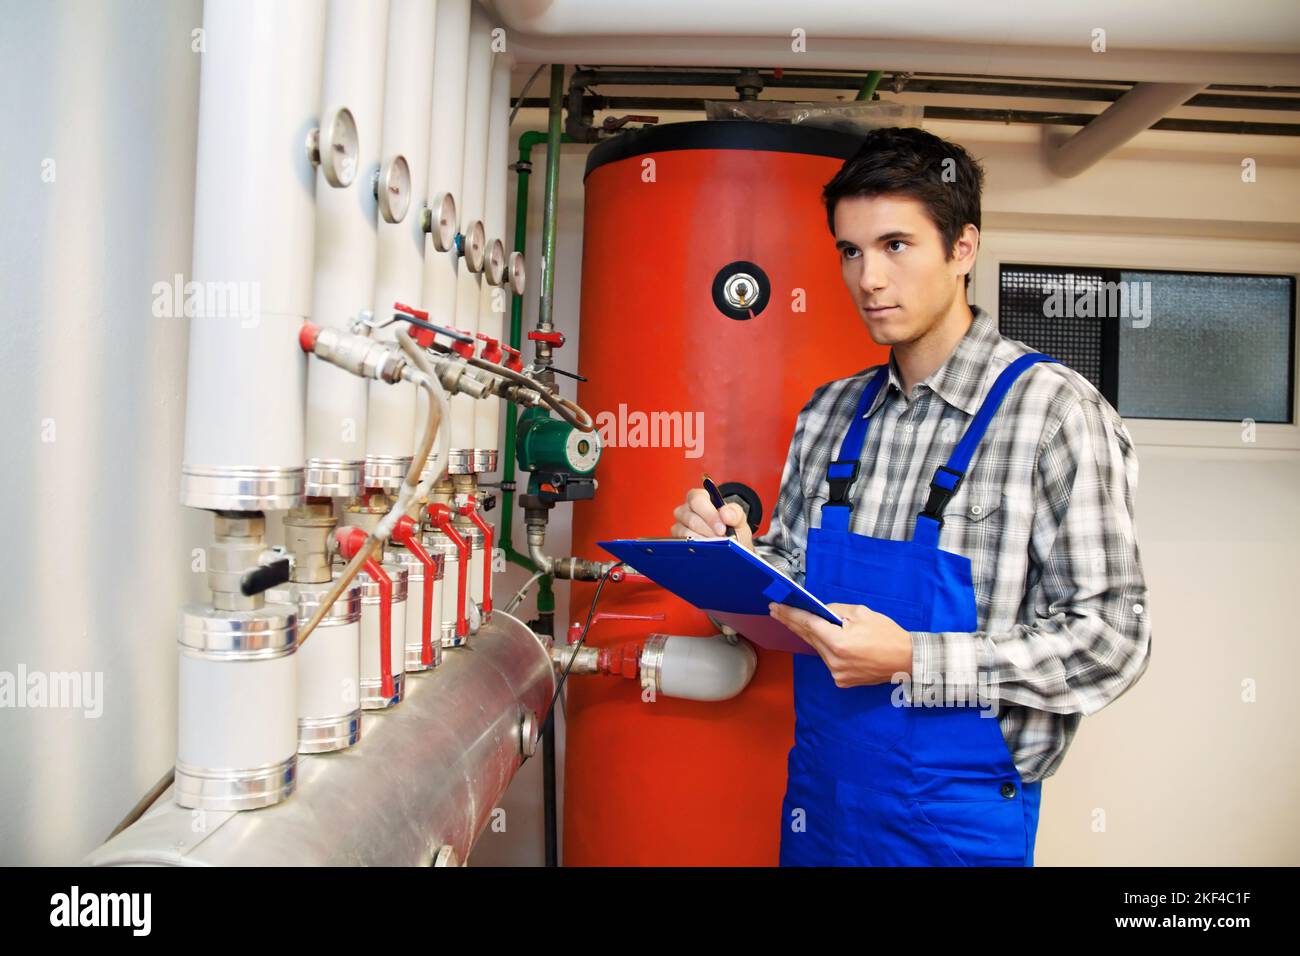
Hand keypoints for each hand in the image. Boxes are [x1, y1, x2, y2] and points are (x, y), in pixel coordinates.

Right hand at [670, 488, 754, 552]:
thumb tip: (725, 513)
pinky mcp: (677, 540)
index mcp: (699, 497)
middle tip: (722, 540)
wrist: (730, 546)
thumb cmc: (731, 529)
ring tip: (717, 546)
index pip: (697, 500)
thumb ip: (735, 513)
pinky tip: (707, 551)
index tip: (722, 528)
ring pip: (686, 533)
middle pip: (691, 518)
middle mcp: (686, 509)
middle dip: (709, 531)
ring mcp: (679, 525)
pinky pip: (683, 545)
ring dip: (704, 541)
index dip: (709, 514)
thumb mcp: (738, 519)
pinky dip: (697, 549)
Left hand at [768, 601, 911, 686]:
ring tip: (797, 620)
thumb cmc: (887, 634)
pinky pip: (827, 659)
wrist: (907, 660)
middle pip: (808, 637)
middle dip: (791, 622)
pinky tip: (823, 638)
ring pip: (817, 648)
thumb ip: (836, 611)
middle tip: (775, 611)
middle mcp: (833, 660)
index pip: (807, 624)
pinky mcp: (841, 680)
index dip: (790, 614)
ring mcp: (836, 673)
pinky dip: (825, 648)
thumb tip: (820, 610)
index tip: (775, 607)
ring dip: (810, 635)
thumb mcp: (861, 613)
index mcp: (838, 642)